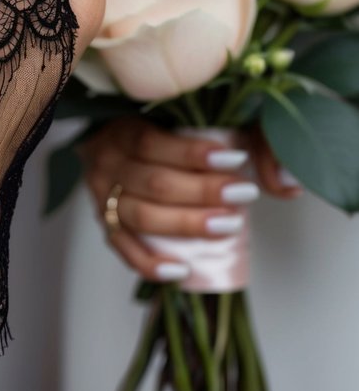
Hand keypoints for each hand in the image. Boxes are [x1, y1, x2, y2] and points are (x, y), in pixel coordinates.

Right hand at [83, 119, 299, 282]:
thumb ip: (246, 139)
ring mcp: (102, 196)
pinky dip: (150, 264)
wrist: (115, 143)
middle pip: (153, 183)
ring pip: (140, 217)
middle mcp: (108, 162)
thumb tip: (288, 183)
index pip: (152, 142)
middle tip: (242, 195)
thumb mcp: (197, 119)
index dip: (193, 154)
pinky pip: (123, 250)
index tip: (236, 159)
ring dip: (186, 224)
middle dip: (202, 192)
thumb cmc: (161, 131)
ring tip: (226, 226)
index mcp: (123, 128)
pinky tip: (181, 270)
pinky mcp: (106, 226)